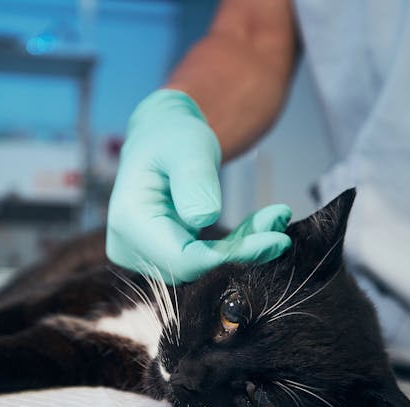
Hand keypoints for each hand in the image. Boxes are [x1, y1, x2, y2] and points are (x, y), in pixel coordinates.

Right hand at [106, 89, 291, 282]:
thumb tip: (203, 219)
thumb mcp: (187, 146)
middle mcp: (128, 246)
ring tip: (274, 217)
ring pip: (201, 267)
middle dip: (241, 251)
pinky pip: (202, 260)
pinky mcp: (160, 256)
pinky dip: (234, 245)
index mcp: (128, 220)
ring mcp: (142, 255)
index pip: (181, 260)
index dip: (228, 258)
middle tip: (281, 219)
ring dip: (242, 248)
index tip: (274, 239)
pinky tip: (261, 224)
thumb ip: (194, 180)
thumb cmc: (172, 135)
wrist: (162, 138)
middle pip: (192, 267)